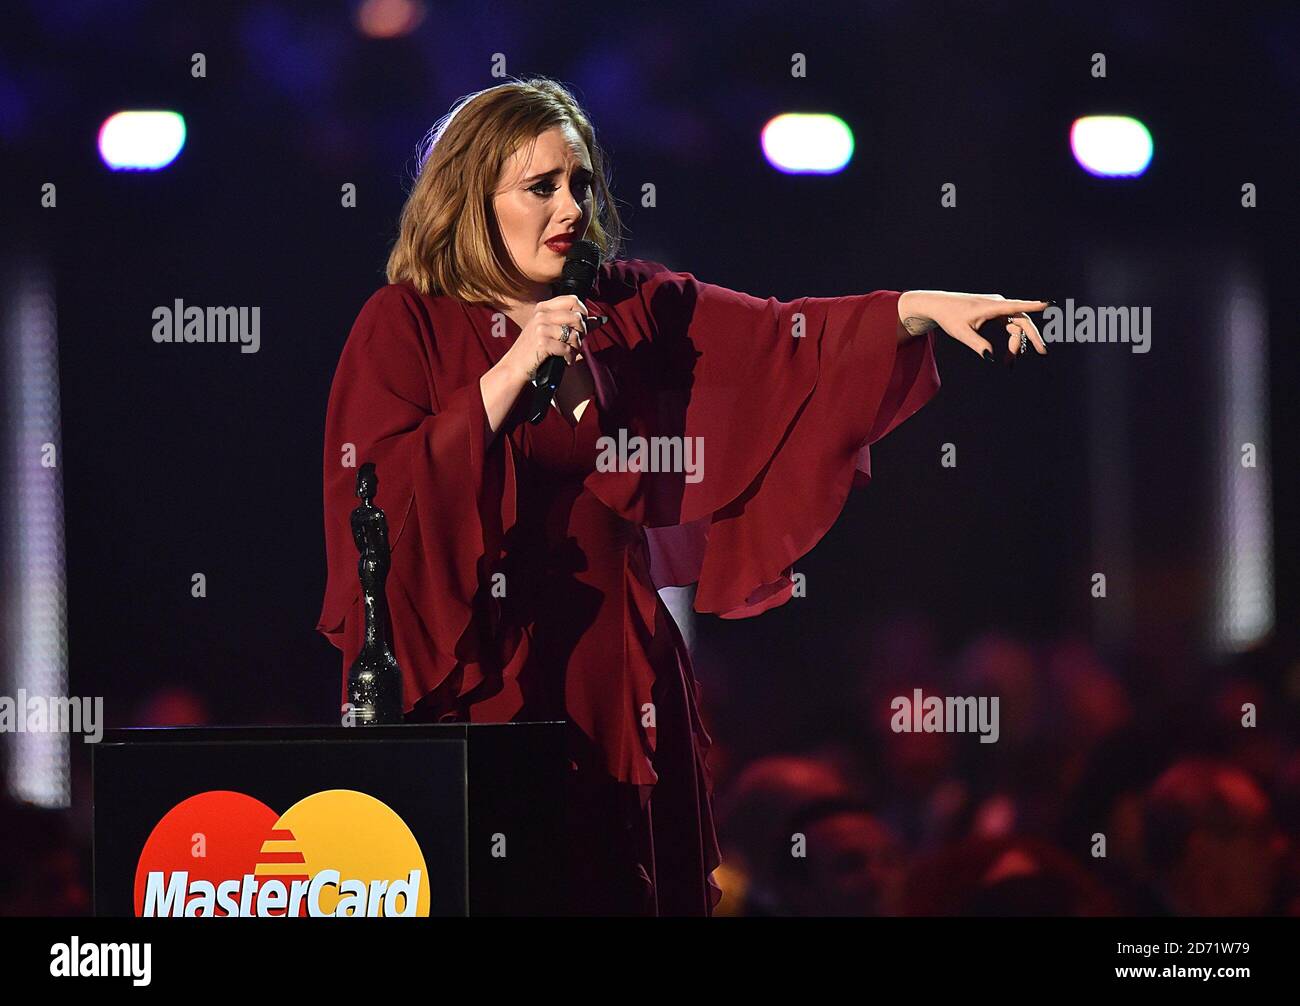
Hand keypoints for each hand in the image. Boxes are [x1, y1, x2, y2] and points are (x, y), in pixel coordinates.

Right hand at [503, 294, 588, 382]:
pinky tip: (566, 361)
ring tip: (570, 352)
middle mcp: (541, 315)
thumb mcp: (550, 330)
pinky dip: (570, 358)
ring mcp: (541, 328)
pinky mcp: (542, 343)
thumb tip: (600, 319)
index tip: (581, 324)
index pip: (572, 299)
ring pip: (574, 335)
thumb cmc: (534, 348)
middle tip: (576, 342)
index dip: (583, 312)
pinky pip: (567, 349)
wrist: (515, 366)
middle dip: (582, 332)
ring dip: (577, 347)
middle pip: (576, 317)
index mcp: (543, 308)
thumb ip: (574, 323)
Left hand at [898, 290, 1049, 361]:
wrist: (940, 306)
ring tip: (1010, 363)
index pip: (1015, 306)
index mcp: (991, 306)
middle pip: (1022, 320)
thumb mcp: (961, 333)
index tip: (1047, 304)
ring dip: (1017, 344)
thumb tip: (990, 357)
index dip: (1032, 306)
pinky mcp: (997, 313)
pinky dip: (1012, 341)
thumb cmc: (950, 317)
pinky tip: (1011, 355)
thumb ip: (976, 344)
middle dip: (1032, 337)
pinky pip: (1011, 327)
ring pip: (1017, 326)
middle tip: (1042, 352)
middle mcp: (998, 304)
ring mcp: (999, 308)